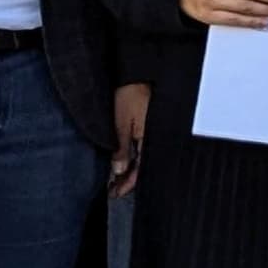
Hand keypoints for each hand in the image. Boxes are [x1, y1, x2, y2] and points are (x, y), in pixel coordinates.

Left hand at [110, 84, 149, 198]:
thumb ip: (121, 149)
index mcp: (150, 140)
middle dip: (128, 180)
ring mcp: (152, 132)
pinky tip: (124, 160)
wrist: (138, 73)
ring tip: (115, 178)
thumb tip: (118, 171)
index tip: (115, 193)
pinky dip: (132, 157)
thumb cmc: (130, 95)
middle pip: (143, 167)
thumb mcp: (121, 124)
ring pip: (143, 158)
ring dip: (129, 170)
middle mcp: (154, 139)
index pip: (140, 170)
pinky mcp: (149, 126)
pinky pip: (142, 148)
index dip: (127, 184)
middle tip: (113, 190)